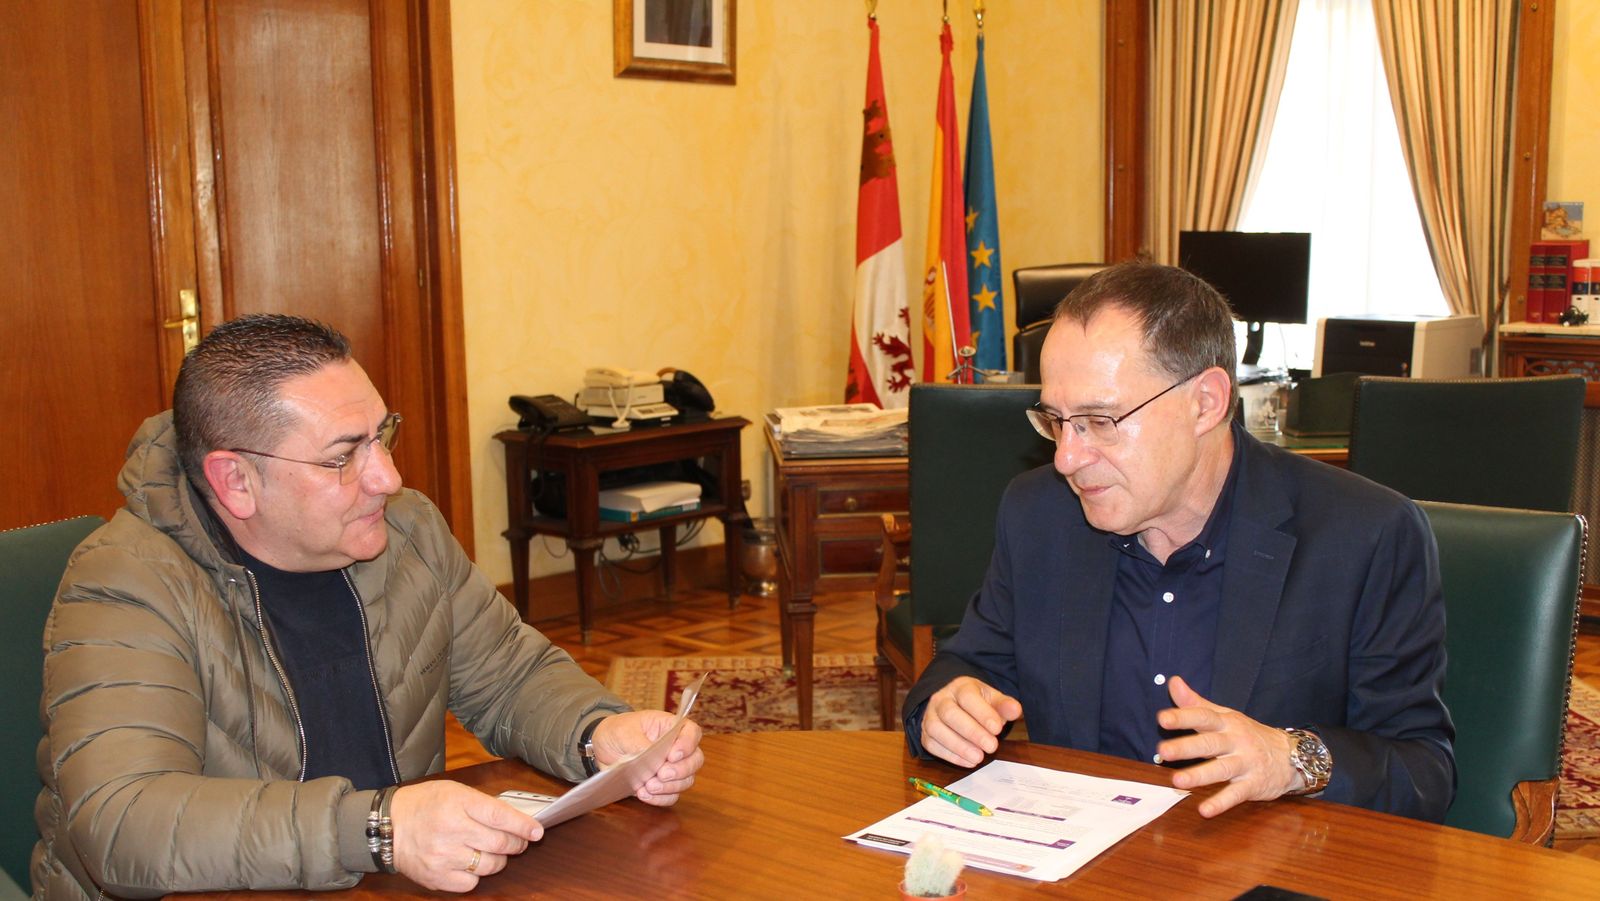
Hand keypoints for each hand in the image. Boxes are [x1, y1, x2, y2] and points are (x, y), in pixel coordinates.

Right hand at [388, 780, 540, 891]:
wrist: (387, 826)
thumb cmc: (423, 805)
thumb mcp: (453, 791)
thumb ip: (482, 804)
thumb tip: (514, 819)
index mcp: (457, 803)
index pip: (500, 816)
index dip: (523, 826)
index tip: (537, 831)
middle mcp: (452, 830)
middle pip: (500, 843)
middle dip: (516, 844)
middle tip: (519, 842)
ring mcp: (444, 856)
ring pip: (490, 865)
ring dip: (499, 860)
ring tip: (494, 852)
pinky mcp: (437, 877)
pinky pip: (471, 883)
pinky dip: (477, 875)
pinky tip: (471, 863)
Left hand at [591, 710, 703, 805]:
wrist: (603, 747)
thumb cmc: (618, 731)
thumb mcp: (624, 731)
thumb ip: (639, 743)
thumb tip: (649, 758)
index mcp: (671, 727)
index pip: (692, 733)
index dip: (687, 745)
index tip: (672, 755)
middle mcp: (677, 748)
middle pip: (695, 760)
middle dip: (680, 770)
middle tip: (661, 774)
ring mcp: (672, 768)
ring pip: (686, 781)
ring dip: (670, 787)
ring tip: (648, 786)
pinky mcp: (662, 786)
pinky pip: (671, 796)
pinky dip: (660, 798)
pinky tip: (644, 794)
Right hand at [919, 676, 1022, 767]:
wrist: (954, 704)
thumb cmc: (976, 703)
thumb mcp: (992, 699)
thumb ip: (1004, 705)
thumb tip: (1015, 710)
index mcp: (960, 687)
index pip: (967, 697)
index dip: (982, 713)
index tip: (997, 729)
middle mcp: (941, 699)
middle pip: (950, 713)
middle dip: (972, 732)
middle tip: (992, 746)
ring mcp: (930, 716)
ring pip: (936, 729)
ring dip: (959, 746)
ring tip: (979, 757)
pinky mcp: (925, 734)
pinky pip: (931, 745)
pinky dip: (950, 756)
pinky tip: (968, 762)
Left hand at [1155, 675, 1301, 817]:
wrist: (1291, 756)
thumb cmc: (1248, 734)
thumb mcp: (1225, 715)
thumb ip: (1196, 703)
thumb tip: (1173, 682)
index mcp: (1226, 723)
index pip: (1203, 717)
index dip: (1183, 717)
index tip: (1162, 719)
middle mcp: (1236, 741)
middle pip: (1210, 743)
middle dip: (1186, 747)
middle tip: (1163, 751)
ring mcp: (1246, 763)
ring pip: (1222, 769)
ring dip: (1199, 776)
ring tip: (1177, 781)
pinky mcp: (1253, 785)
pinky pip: (1236, 794)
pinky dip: (1221, 803)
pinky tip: (1204, 810)